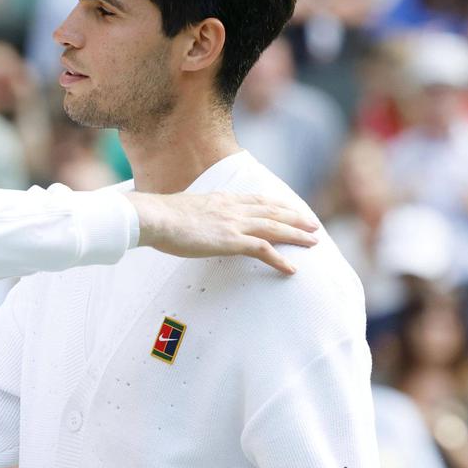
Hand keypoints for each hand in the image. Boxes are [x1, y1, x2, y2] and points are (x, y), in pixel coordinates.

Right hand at [127, 191, 318, 274]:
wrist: (154, 217)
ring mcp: (233, 223)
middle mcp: (232, 208)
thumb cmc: (159, 217)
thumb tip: (189, 220)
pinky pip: (263, 250)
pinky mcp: (231, 241)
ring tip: (314, 242)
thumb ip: (193, 214)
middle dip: (295, 217)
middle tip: (313, 224)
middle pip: (272, 211)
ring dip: (297, 235)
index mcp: (221, 199)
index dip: (277, 204)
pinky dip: (280, 259)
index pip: (257, 200)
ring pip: (275, 227)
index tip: (290, 208)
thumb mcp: (181, 209)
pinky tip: (292, 268)